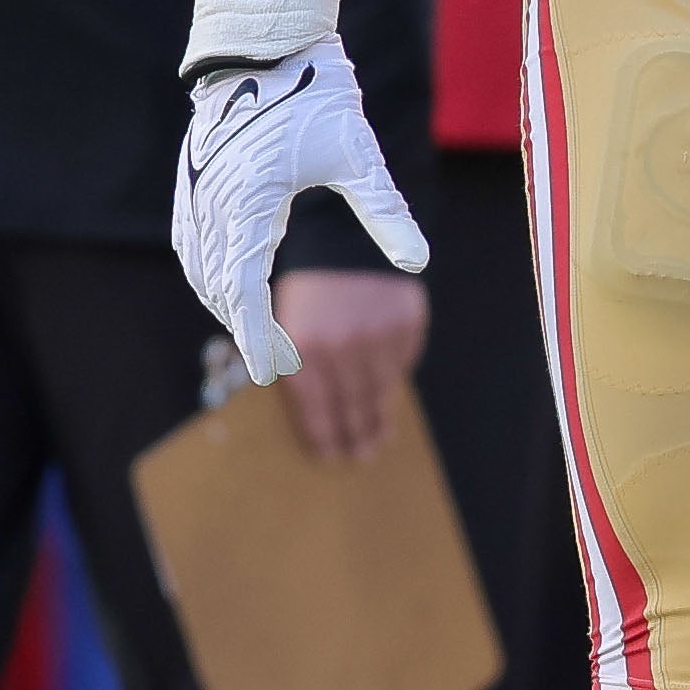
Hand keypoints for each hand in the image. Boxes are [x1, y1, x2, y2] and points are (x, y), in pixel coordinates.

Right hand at [171, 37, 427, 384]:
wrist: (267, 42)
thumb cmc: (316, 95)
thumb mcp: (360, 156)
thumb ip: (386, 211)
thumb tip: (418, 262)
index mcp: (251, 201)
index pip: (245, 289)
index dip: (256, 336)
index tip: (271, 371)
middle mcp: (214, 200)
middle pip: (220, 288)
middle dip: (247, 330)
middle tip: (282, 362)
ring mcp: (196, 190)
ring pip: (200, 268)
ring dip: (226, 305)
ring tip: (260, 333)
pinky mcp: (192, 179)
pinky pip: (190, 243)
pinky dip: (208, 274)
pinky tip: (229, 288)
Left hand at [265, 266, 429, 462]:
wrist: (343, 233)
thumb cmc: (305, 283)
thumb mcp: (283, 320)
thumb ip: (291, 363)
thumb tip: (309, 412)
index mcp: (303, 346)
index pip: (316, 407)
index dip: (324, 435)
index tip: (329, 456)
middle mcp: (342, 345)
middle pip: (351, 405)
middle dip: (355, 435)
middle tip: (360, 456)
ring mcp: (378, 335)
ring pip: (380, 391)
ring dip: (379, 420)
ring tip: (379, 439)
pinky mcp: (407, 323)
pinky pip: (401, 365)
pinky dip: (393, 381)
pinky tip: (389, 397)